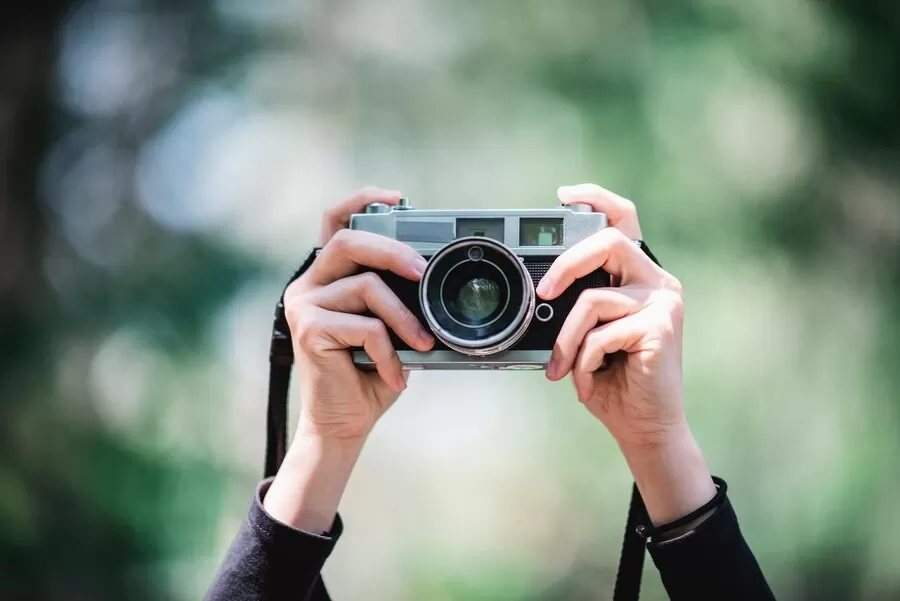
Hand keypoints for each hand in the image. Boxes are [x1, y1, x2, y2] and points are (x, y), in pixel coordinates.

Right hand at [285, 188, 434, 441]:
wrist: (344, 422)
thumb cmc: (369, 373)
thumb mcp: (389, 327)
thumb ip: (397, 296)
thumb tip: (430, 273)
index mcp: (327, 277)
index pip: (335, 222)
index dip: (363, 200)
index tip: (398, 197)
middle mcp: (309, 285)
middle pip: (348, 242)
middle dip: (392, 250)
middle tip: (422, 273)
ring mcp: (304, 305)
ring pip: (366, 288)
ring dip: (404, 317)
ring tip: (421, 345)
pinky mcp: (308, 331)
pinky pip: (365, 327)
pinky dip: (390, 352)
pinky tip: (395, 374)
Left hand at [543, 183, 714, 525]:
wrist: (644, 428)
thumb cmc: (613, 381)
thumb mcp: (586, 334)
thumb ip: (575, 304)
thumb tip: (538, 289)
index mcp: (638, 276)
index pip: (623, 220)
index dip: (596, 199)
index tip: (564, 195)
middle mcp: (657, 281)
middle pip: (609, 241)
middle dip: (567, 263)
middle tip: (543, 293)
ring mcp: (663, 302)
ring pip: (593, 299)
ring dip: (567, 340)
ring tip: (562, 368)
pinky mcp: (661, 328)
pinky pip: (601, 334)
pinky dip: (583, 362)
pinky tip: (586, 382)